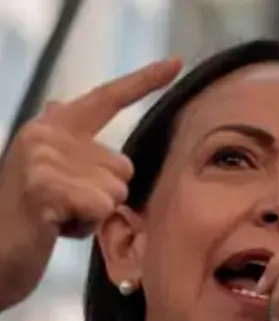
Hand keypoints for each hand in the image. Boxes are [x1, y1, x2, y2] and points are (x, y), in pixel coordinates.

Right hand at [0, 59, 180, 306]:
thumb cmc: (30, 217)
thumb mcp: (48, 172)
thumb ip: (64, 142)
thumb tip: (58, 103)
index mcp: (52, 127)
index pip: (105, 98)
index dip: (143, 80)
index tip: (176, 62)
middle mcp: (45, 134)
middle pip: (123, 167)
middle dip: (104, 196)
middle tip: (65, 208)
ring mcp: (42, 159)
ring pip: (116, 191)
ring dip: (94, 215)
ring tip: (59, 218)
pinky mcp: (43, 187)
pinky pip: (101, 208)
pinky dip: (86, 227)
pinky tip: (57, 228)